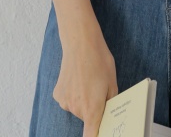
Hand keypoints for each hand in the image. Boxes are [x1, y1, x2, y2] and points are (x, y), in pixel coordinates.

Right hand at [53, 20, 117, 136]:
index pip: (91, 136)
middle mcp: (76, 109)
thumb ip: (110, 104)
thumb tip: (109, 116)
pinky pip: (69, 100)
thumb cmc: (99, 61)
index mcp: (92, 109)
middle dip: (94, 110)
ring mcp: (65, 102)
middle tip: (99, 91)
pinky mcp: (58, 95)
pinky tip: (77, 79)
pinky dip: (74, 94)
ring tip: (87, 81)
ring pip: (78, 109)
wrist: (80, 43)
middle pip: (87, 119)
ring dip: (83, 101)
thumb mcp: (112, 83)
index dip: (96, 135)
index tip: (100, 131)